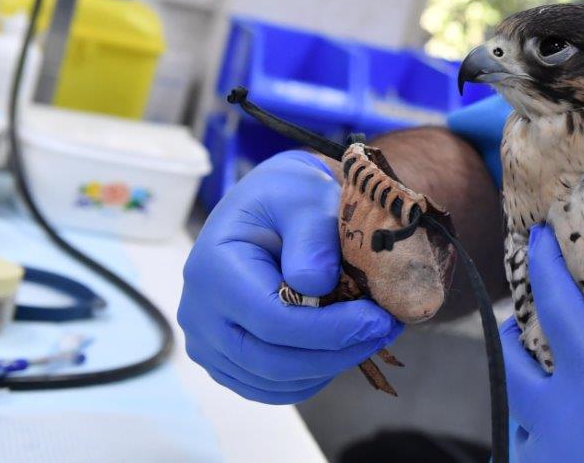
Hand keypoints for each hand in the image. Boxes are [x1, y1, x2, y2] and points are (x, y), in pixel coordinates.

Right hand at [178, 150, 402, 402]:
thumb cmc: (289, 197)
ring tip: (370, 335)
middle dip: (336, 353)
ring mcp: (207, 341)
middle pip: (271, 360)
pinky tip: (341, 347)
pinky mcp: (224, 359)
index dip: (331, 330)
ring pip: (272, 382)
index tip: (378, 318)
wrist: (269, 207)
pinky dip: (310, 376)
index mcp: (213, 268)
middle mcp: (198, 312)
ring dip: (328, 367)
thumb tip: (314, 283)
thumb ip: (312, 235)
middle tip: (384, 331)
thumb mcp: (306, 196)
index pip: (273, 321)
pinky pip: (268, 386)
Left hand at [501, 224, 583, 461]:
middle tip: (529, 313)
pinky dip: (545, 440)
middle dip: (515, 334)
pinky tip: (573, 439)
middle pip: (512, 368)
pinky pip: (539, 460)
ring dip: (527, 391)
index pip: (558, 314)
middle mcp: (563, 430)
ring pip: (520, 419)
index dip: (543, 270)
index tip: (534, 238)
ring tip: (549, 375)